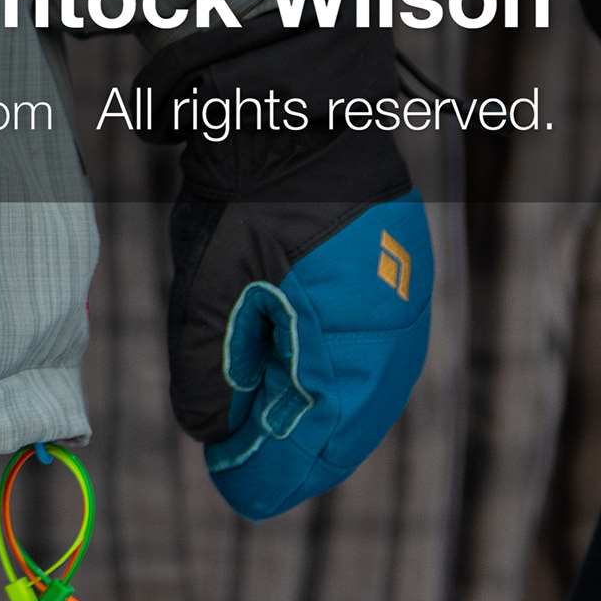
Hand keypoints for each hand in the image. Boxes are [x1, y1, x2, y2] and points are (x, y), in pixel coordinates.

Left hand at [135, 12, 431, 517]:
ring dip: (314, 424)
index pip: (313, 430)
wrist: (292, 107)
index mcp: (349, 334)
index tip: (235, 492)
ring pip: (359, 391)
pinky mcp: (386, 281)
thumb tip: (208, 430)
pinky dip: (332, 385)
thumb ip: (206, 363)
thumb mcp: (209, 282)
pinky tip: (298, 400)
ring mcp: (395, 303)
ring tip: (264, 452)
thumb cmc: (248, 191)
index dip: (272, 467)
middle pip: (343, 420)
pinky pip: (368, 354)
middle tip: (242, 484)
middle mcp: (388, 328)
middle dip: (292, 455)